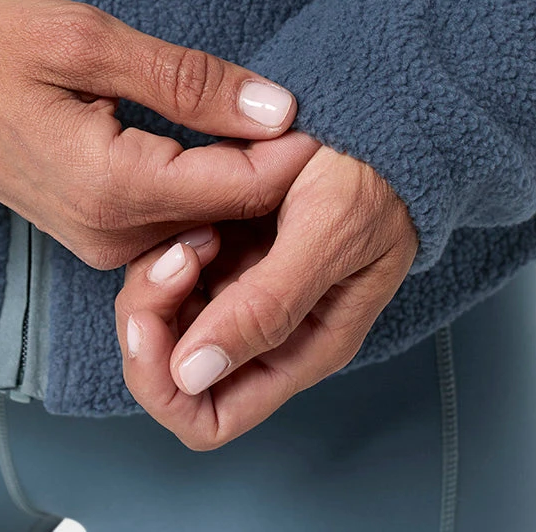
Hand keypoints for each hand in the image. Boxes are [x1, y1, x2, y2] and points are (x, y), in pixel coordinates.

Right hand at [0, 0, 320, 268]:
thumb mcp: (91, 41)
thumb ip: (188, 81)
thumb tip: (279, 109)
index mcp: (114, 186)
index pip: (242, 185)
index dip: (298, 151)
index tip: (337, 111)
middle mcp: (112, 235)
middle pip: (232, 215)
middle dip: (281, 173)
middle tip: (328, 118)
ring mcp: (103, 244)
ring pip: (209, 224)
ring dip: (249, 182)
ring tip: (284, 127)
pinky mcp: (98, 234)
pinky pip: (176, 224)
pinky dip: (212, 191)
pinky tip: (231, 148)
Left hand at [115, 142, 418, 449]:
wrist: (384, 119)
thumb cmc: (373, 175)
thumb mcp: (327, 234)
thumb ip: (267, 308)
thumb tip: (192, 374)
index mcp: (298, 349)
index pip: (208, 417)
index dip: (164, 384)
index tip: (152, 320)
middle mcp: (266, 332)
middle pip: (174, 370)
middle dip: (151, 321)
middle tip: (171, 255)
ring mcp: (245, 290)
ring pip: (166, 318)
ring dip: (159, 275)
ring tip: (195, 224)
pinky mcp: (233, 249)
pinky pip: (175, 269)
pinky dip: (169, 245)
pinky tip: (197, 209)